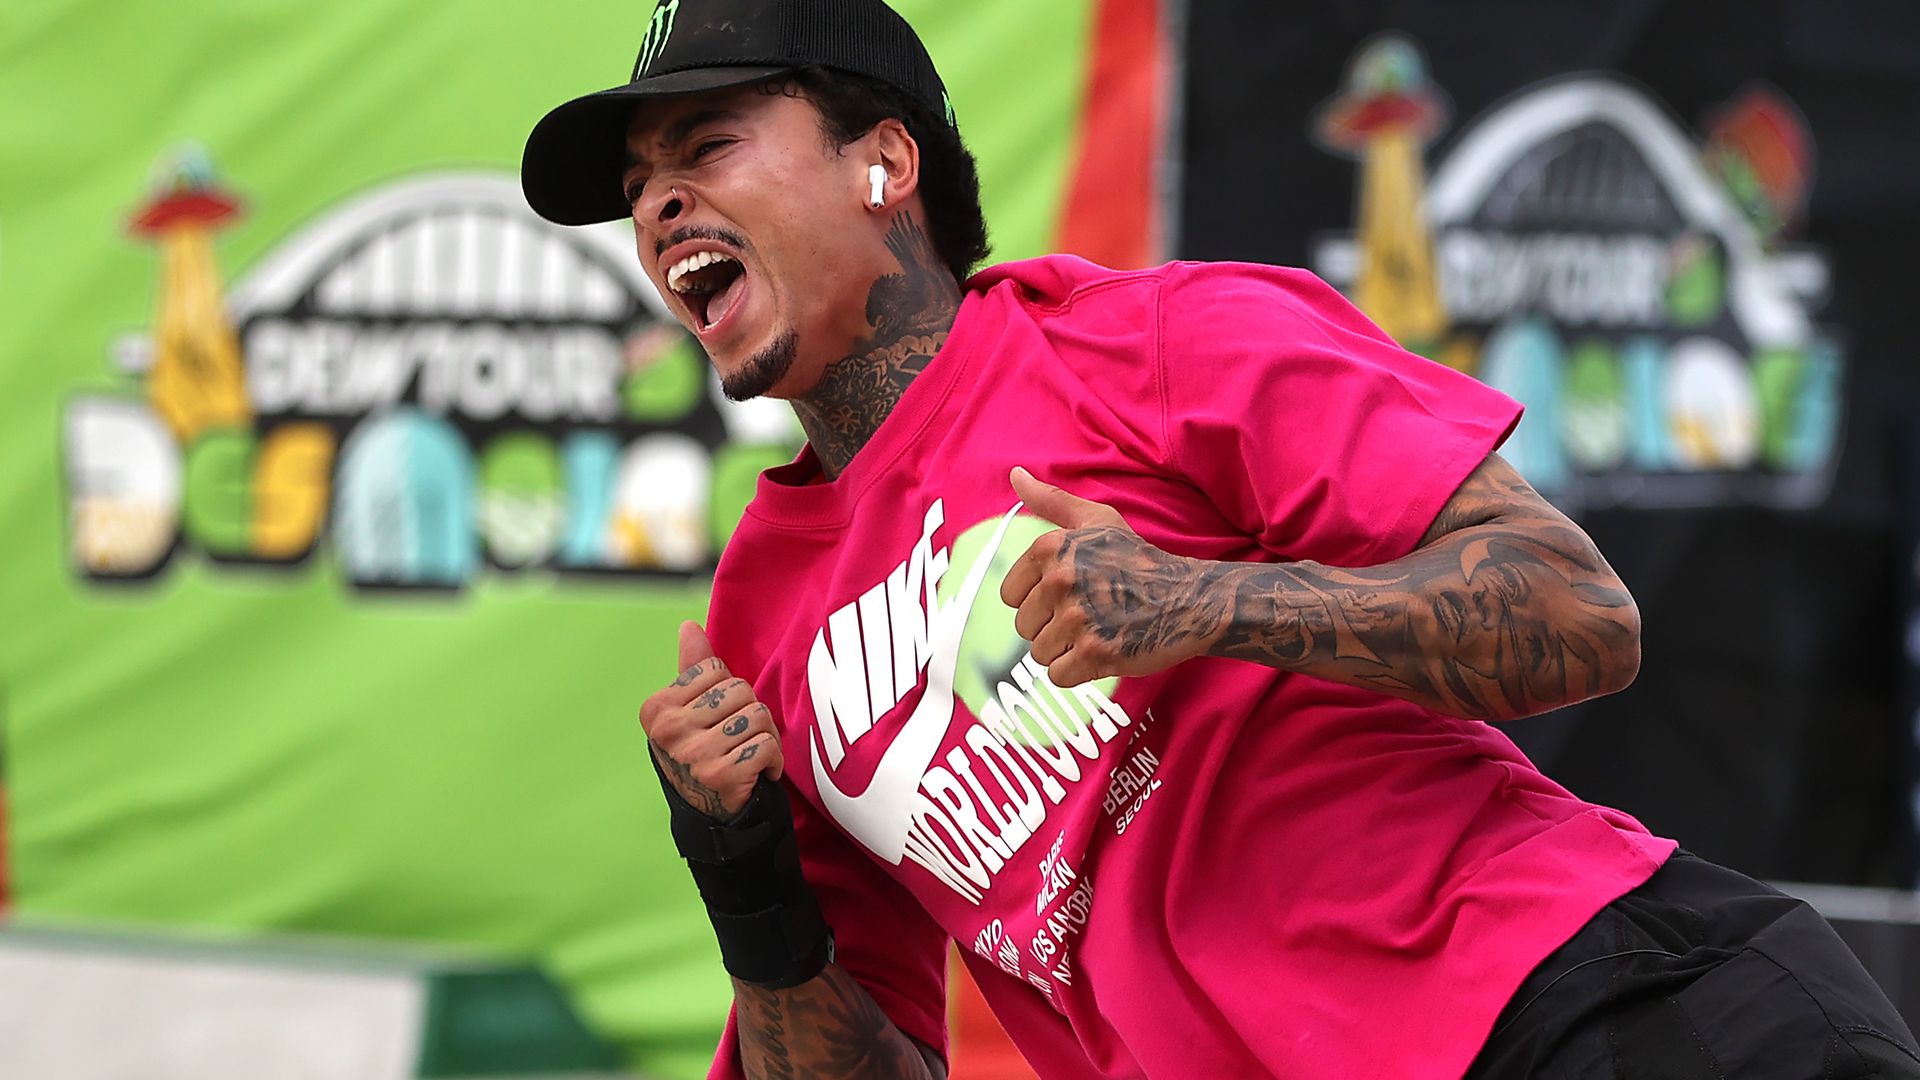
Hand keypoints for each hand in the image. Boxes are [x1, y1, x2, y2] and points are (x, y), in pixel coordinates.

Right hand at [638, 621, 783, 820]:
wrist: (713, 818)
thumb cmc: (704, 755)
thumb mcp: (690, 712)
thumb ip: (692, 669)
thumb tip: (689, 626)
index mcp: (657, 710)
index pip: (715, 669)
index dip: (729, 691)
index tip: (722, 717)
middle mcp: (669, 731)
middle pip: (739, 689)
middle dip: (751, 712)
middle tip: (742, 739)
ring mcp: (694, 754)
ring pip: (757, 715)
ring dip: (766, 736)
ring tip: (752, 754)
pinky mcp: (722, 775)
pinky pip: (768, 745)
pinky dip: (774, 759)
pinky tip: (761, 773)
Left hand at [998, 467, 1225, 686]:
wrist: (1187, 599)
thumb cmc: (1138, 561)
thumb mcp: (1096, 520)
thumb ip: (1051, 500)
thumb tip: (1015, 474)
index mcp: (1051, 549)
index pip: (1010, 595)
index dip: (1038, 600)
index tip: (1067, 595)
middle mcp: (1060, 581)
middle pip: (1024, 627)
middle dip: (1052, 627)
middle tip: (1088, 615)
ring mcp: (1077, 619)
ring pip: (1039, 653)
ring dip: (1065, 650)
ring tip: (1096, 632)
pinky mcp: (1095, 653)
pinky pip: (1058, 676)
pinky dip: (1078, 671)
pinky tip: (1101, 652)